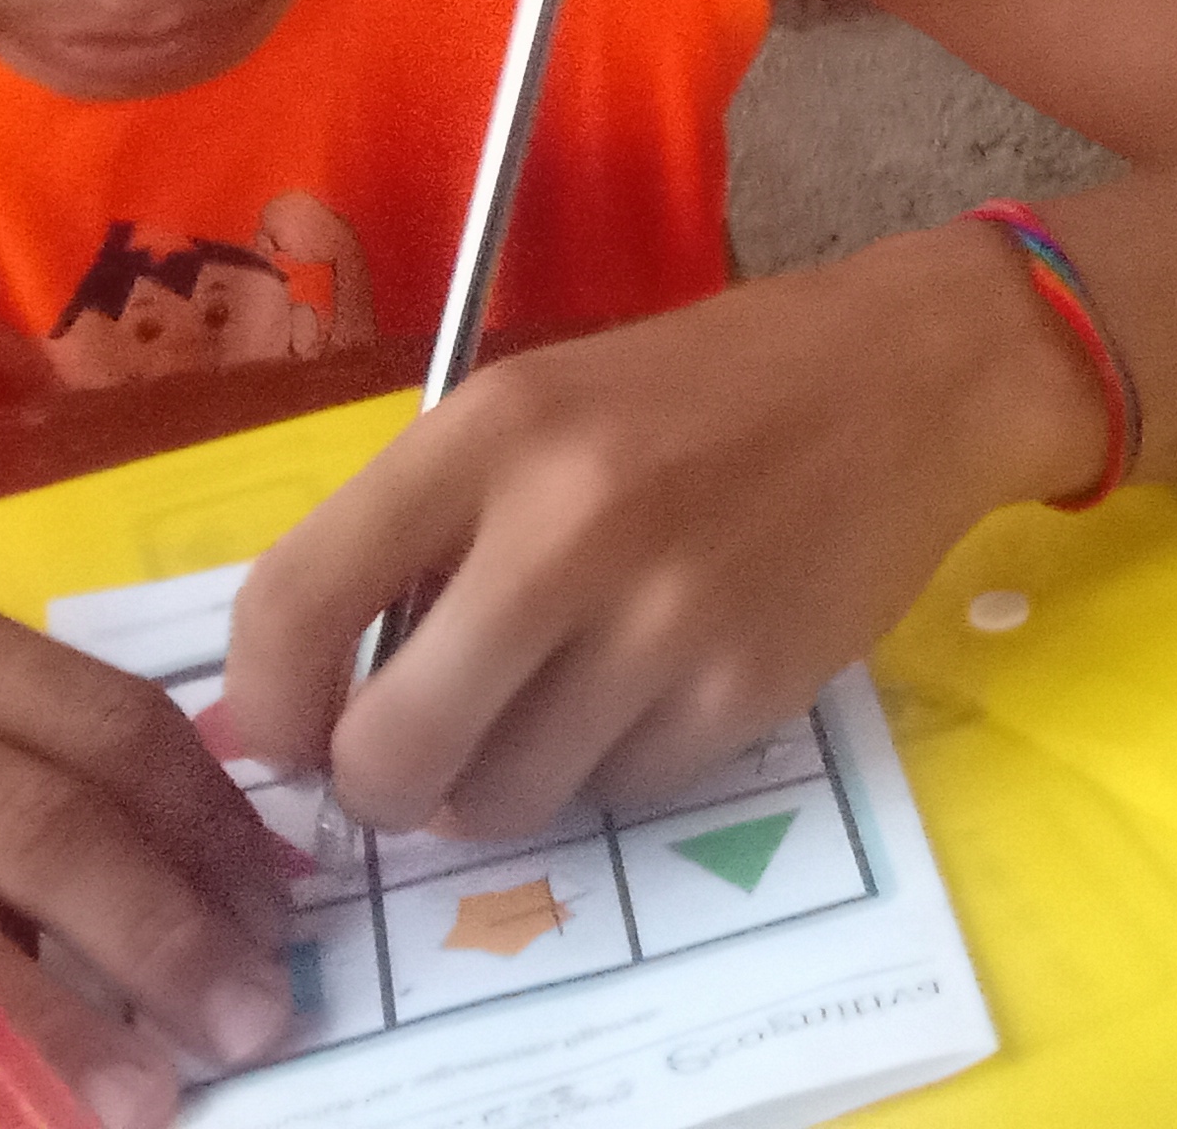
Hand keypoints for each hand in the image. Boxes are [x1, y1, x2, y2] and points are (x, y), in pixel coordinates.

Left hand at [221, 223, 1097, 839]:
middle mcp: (568, 526)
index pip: (293, 603)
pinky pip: (617, 796)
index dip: (263, 703)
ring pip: (500, 800)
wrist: (914, 376)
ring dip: (499, 783)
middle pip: (387, 751)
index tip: (286, 730)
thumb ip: (415, 533)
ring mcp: (665, 620)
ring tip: (551, 706)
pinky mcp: (745, 692)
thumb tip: (279, 711)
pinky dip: (609, 769)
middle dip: (378, 784)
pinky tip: (651, 684)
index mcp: (493, 431)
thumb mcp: (540, 405)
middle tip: (412, 755)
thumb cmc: (705, 386)